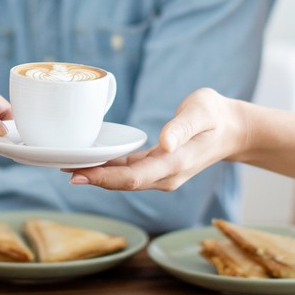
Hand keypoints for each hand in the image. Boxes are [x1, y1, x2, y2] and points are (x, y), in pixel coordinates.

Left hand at [69, 88, 247, 190]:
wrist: (232, 128)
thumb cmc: (216, 114)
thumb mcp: (203, 111)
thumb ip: (183, 127)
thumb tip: (164, 142)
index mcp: (175, 163)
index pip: (134, 177)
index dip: (105, 178)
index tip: (79, 174)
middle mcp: (167, 175)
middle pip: (124, 183)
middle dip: (93, 178)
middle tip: (61, 167)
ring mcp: (163, 174)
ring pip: (125, 179)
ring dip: (98, 174)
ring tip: (68, 164)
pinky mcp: (159, 167)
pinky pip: (130, 172)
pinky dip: (110, 168)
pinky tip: (92, 160)